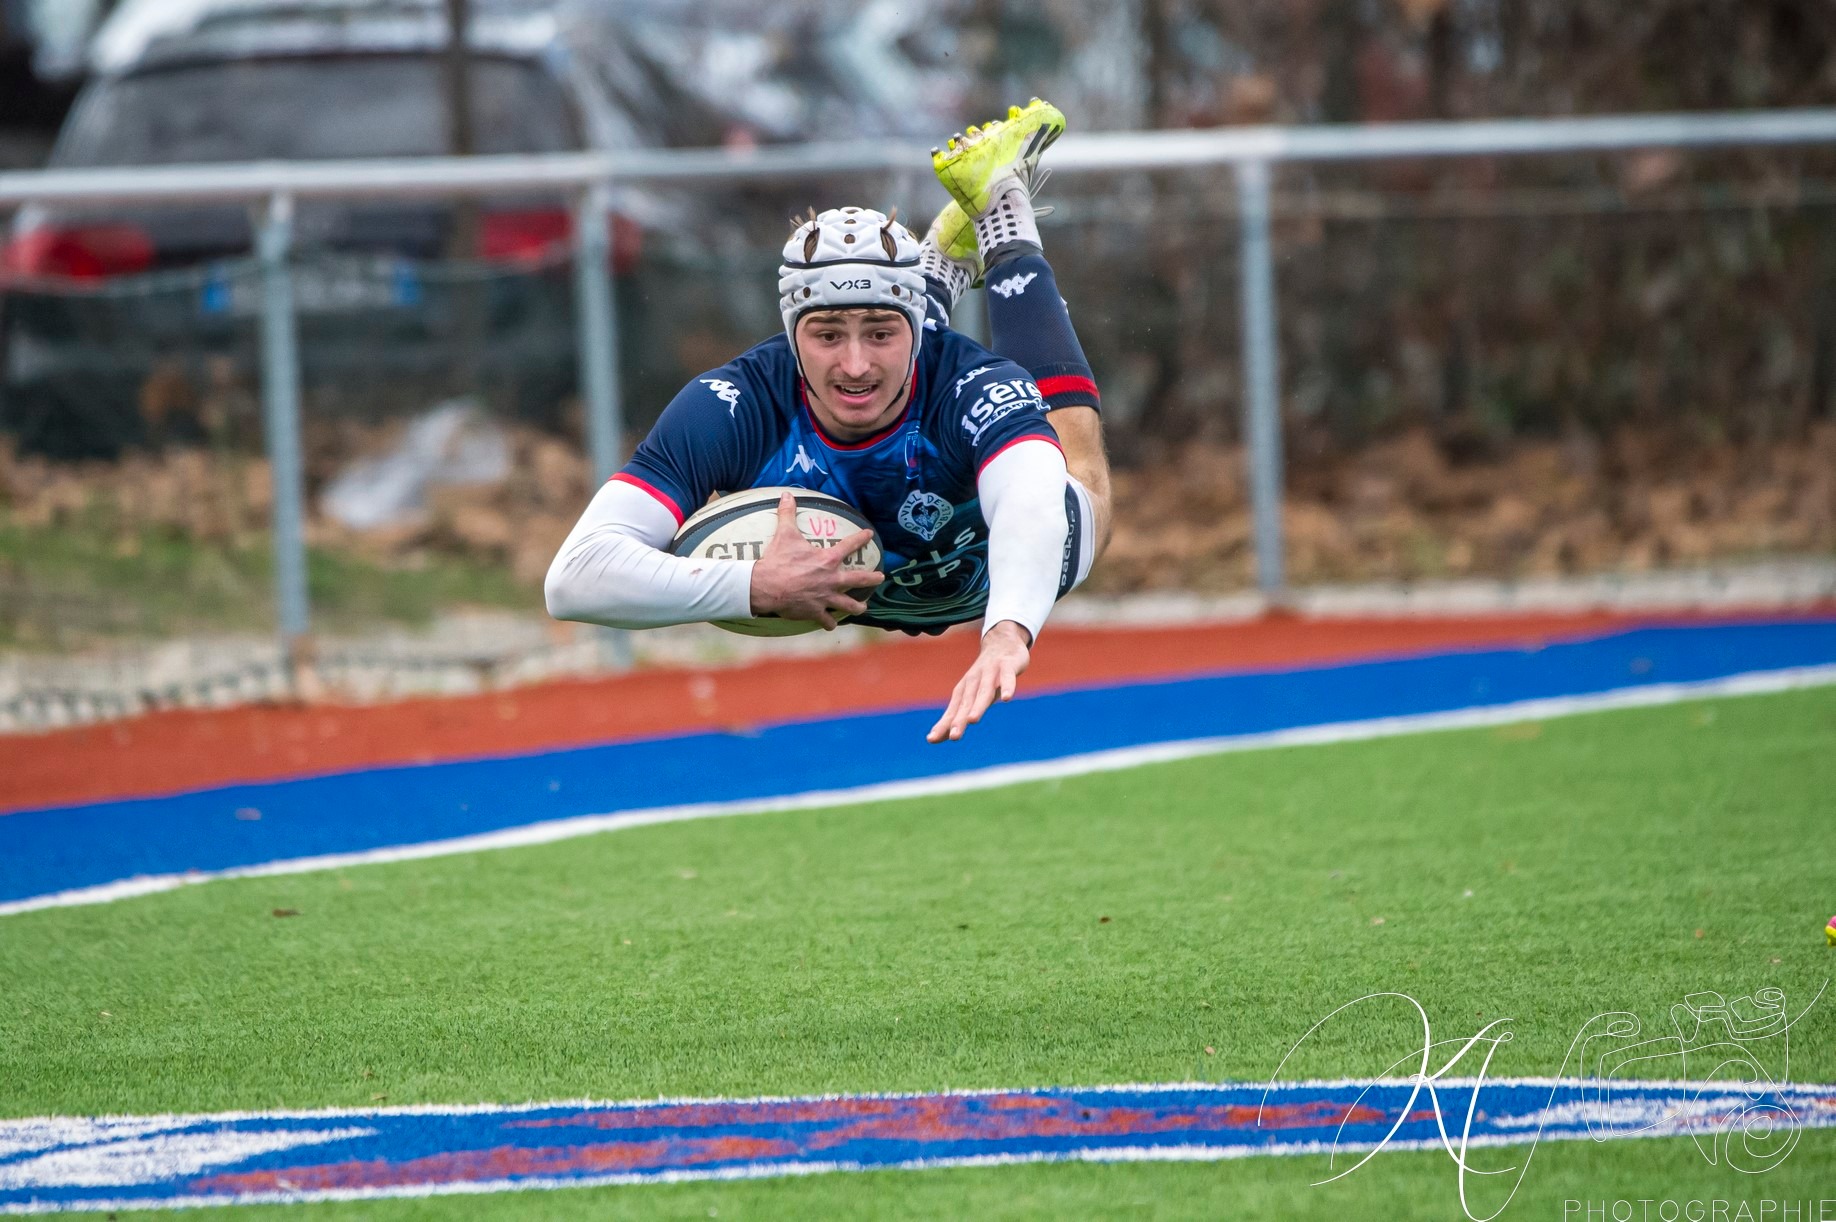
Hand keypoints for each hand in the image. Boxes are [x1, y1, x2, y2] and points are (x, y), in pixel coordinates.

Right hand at [748, 492, 883, 629]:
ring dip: (857, 606)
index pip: (849, 545)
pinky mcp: (815, 611)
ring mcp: (825, 597)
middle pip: (859, 580)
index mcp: (827, 559)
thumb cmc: (778, 559)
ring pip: (848, 605)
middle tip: (881, 577)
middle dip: (872, 578)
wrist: (766, 585)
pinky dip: (829, 622)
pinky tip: (831, 624)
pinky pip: (826, 619)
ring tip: (863, 607)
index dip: (860, 538)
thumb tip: (786, 494)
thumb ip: (788, 514)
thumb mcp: (785, 534)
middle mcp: (831, 579)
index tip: (869, 534)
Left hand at [927, 620, 1031, 742]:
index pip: (953, 710)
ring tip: (972, 720)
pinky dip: (1007, 686)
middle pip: (966, 703)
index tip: (932, 739)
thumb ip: (959, 714)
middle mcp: (974, 681)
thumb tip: (940, 737)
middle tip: (953, 737)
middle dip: (959, 719)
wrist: (1002, 643)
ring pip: (984, 691)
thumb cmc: (985, 676)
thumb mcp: (972, 696)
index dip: (943, 724)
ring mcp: (990, 672)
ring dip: (978, 705)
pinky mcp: (1007, 665)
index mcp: (964, 690)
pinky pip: (1008, 677)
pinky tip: (1007, 698)